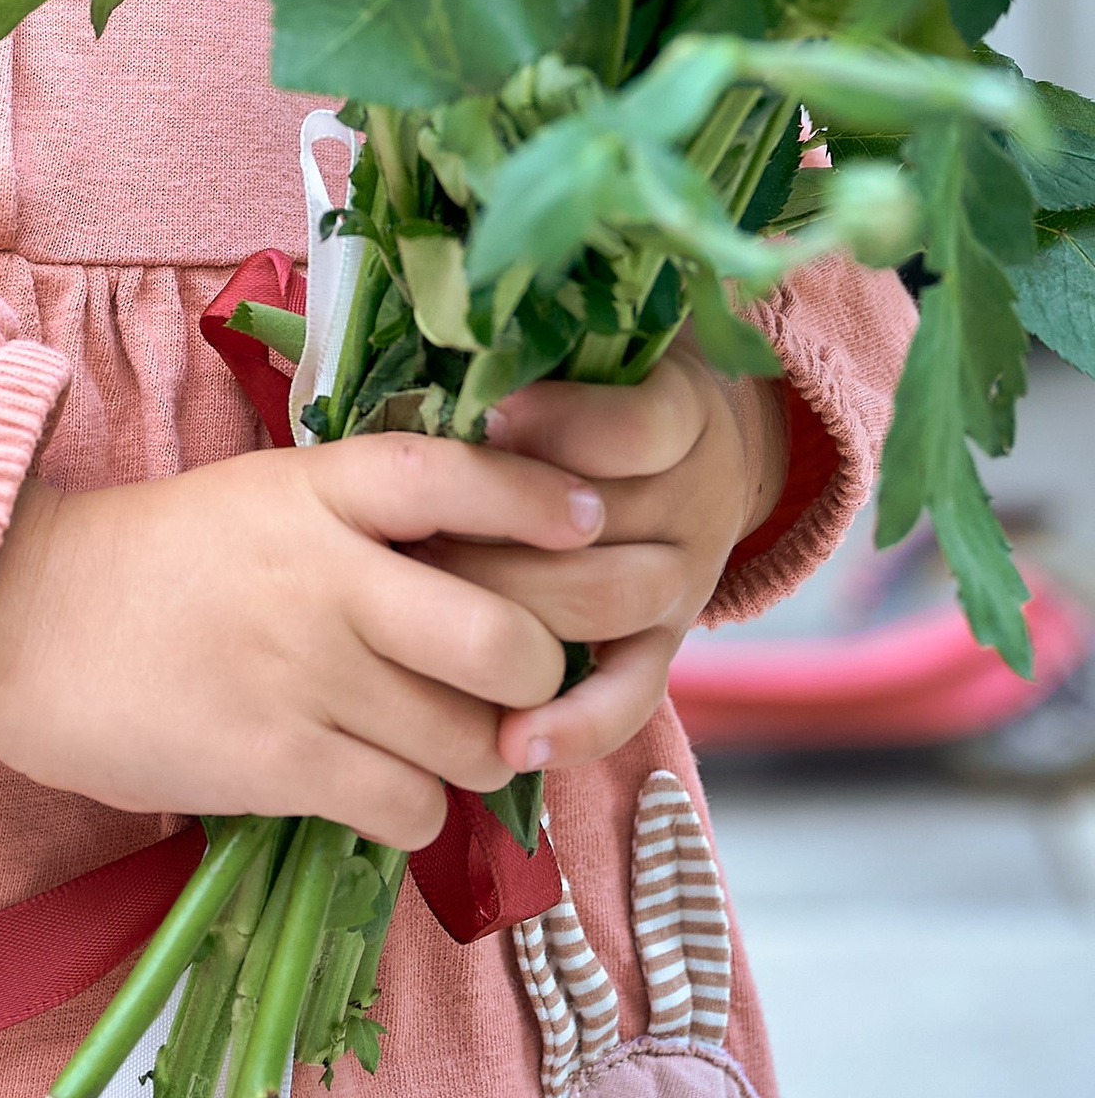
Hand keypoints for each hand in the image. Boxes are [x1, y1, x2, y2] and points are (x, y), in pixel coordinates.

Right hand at [0, 438, 605, 850]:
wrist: (23, 623)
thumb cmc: (154, 561)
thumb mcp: (261, 500)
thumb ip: (363, 519)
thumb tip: (486, 557)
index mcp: (317, 491)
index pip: (457, 480)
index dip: (540, 502)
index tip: (590, 522)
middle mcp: (325, 576)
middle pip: (502, 637)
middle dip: (532, 673)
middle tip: (510, 683)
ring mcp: (304, 673)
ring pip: (467, 739)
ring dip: (470, 753)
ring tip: (430, 740)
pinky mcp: (278, 763)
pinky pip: (406, 807)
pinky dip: (411, 810)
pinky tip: (373, 785)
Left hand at [432, 343, 789, 776]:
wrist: (689, 454)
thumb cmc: (597, 391)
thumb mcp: (588, 354)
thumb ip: (536, 358)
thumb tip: (448, 366)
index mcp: (681, 413)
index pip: (633, 427)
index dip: (556, 425)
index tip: (478, 417)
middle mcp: (693, 500)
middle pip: (599, 526)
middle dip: (492, 534)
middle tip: (402, 538)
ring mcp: (683, 581)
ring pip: (601, 606)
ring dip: (506, 614)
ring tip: (416, 618)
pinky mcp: (664, 648)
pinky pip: (631, 696)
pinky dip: (576, 725)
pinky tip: (515, 743)